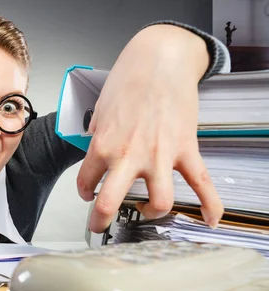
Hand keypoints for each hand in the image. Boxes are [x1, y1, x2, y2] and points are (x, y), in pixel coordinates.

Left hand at [76, 24, 223, 232]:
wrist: (160, 61)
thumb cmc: (128, 81)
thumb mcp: (100, 111)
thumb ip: (98, 136)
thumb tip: (96, 151)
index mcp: (103, 145)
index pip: (86, 181)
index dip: (84, 192)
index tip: (88, 194)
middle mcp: (130, 155)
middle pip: (111, 203)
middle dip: (100, 221)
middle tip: (97, 226)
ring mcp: (160, 156)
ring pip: (158, 202)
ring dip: (151, 213)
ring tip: (146, 210)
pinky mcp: (186, 150)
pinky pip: (202, 184)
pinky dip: (209, 205)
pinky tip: (209, 219)